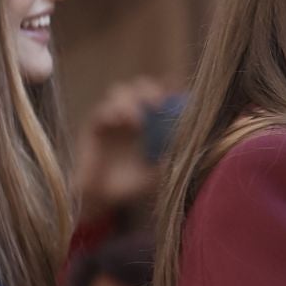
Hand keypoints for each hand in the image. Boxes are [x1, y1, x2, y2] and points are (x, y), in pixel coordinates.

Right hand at [73, 76, 171, 221]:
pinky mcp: (94, 126)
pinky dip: (110, 112)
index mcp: (149, 121)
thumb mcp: (158, 175)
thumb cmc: (134, 186)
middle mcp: (131, 114)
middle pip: (139, 86)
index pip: (159, 95)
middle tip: (158, 105)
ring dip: (129, 101)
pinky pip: (101, 111)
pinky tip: (118, 122)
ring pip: (119, 92)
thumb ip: (171, 160)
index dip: (167, 91)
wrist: (104, 199)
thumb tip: (192, 148)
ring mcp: (111, 117)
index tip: (177, 99)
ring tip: (137, 121)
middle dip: (149, 90)